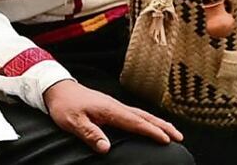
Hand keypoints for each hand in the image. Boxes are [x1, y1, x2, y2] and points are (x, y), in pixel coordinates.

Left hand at [43, 80, 181, 153]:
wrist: (57, 88)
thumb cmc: (65, 106)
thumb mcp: (73, 122)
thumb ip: (90, 134)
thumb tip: (106, 148)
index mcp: (109, 110)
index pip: (135, 122)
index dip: (152, 131)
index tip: (167, 140)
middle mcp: (115, 106)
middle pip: (144, 116)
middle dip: (162, 126)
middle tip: (180, 137)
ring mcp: (114, 105)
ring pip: (141, 114)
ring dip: (157, 122)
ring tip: (172, 131)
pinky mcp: (110, 107)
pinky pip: (134, 114)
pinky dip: (147, 119)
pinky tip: (148, 124)